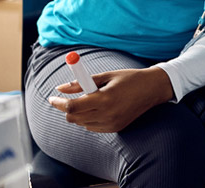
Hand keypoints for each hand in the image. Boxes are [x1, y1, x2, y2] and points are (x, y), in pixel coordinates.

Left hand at [47, 66, 173, 132]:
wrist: (153, 89)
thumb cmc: (129, 78)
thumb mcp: (105, 76)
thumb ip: (81, 82)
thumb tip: (60, 88)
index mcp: (104, 98)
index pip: (72, 107)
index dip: (59, 103)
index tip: (52, 98)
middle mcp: (107, 114)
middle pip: (73, 118)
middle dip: (66, 109)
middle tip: (66, 99)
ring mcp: (112, 124)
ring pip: (82, 123)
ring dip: (79, 113)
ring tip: (90, 100)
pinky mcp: (116, 128)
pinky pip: (93, 127)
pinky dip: (89, 119)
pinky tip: (99, 108)